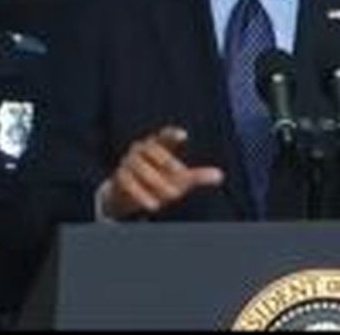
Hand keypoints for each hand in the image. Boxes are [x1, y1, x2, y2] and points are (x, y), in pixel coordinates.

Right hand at [102, 126, 223, 218]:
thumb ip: (197, 176)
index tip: (183, 135)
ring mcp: (128, 162)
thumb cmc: (158, 180)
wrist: (128, 195)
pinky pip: (128, 183)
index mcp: (158, 146)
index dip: (172, 134)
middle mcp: (141, 150)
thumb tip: (220, 175)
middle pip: (152, 149)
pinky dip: (141, 195)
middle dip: (167, 162)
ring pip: (140, 166)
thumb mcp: (179, 179)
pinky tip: (154, 206)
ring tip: (173, 196)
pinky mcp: (120, 177)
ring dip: (156, 181)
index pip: (164, 135)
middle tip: (181, 175)